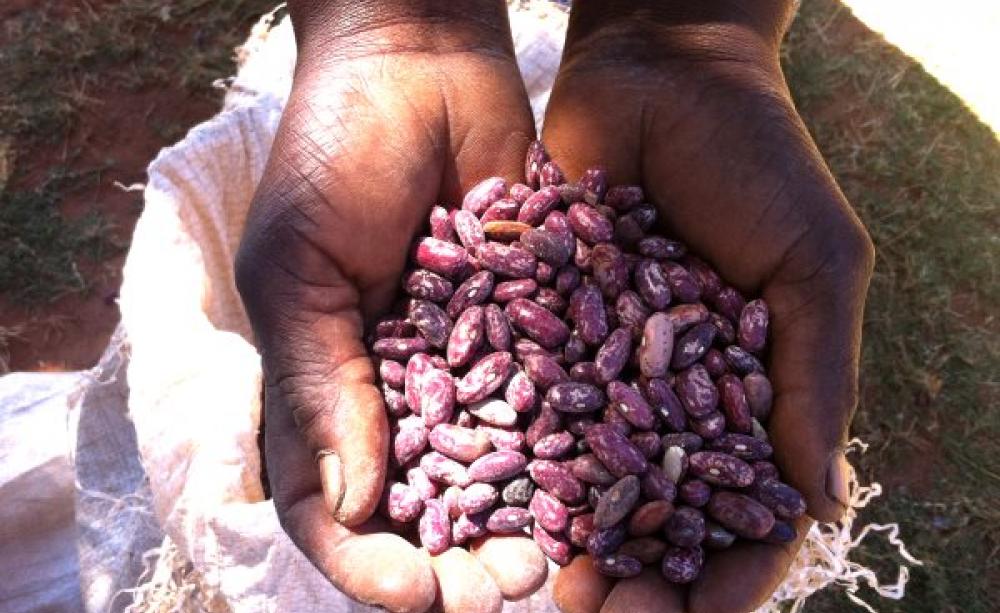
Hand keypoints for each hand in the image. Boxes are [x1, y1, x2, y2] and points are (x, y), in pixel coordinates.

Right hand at [235, 3, 545, 610]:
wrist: (420, 57)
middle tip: (502, 589)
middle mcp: (397, 389)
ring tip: (554, 561)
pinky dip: (572, 450)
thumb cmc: (333, 151)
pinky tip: (605, 487)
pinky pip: (552, 400)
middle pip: (421, 507)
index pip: (328, 503)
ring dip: (520, 523)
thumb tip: (351, 505)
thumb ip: (316, 379)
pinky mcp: (532, 326)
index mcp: (320, 384)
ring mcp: (469, 363)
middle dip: (455, 560)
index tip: (411, 592)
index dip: (362, 559)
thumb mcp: (299, 265)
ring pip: (496, 472)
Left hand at [543, 2, 873, 610]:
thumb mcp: (813, 264)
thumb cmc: (759, 161)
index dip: (729, 567)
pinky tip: (489, 500)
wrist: (660, 71)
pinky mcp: (537, 325)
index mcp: (746, 388)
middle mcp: (666, 390)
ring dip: (569, 535)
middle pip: (654, 508)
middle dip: (638, 570)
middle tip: (601, 611)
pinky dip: (511, 454)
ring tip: (546, 584)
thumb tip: (821, 499)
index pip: (745, 504)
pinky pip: (522, 400)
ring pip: (584, 472)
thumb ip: (815, 377)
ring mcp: (599, 363)